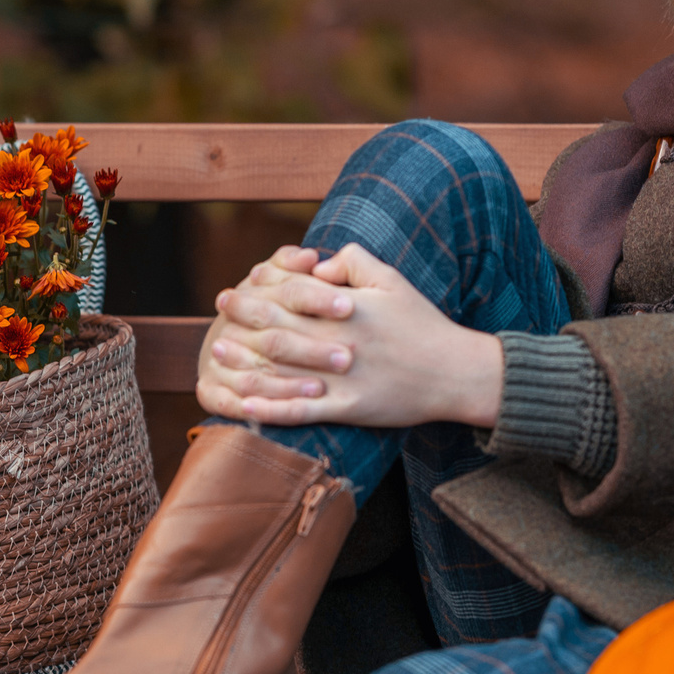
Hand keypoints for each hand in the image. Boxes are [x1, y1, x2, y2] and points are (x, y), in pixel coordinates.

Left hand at [195, 243, 502, 430]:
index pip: (293, 294)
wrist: (455, 372)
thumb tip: (316, 266)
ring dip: (245, 361)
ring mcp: (342, 378)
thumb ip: (353, 262)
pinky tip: (245, 404)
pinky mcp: (349, 408)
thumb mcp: (392, 280)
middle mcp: (339, 342)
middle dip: (244, 319)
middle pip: (279, 329)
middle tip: (219, 311)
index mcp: (347, 309)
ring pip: (282, 371)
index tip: (239, 285)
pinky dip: (270, 409)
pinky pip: (302, 411)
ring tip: (218, 354)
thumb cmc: (423, 323)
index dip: (262, 289)